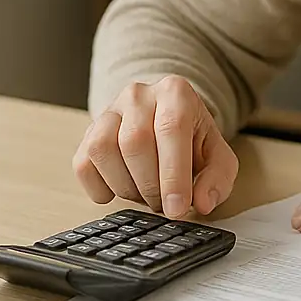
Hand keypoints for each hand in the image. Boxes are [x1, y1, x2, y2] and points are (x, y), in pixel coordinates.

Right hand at [74, 76, 238, 219]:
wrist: (167, 123)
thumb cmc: (192, 141)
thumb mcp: (217, 157)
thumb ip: (217, 179)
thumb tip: (204, 202)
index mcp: (176, 92)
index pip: (172, 129)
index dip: (173, 174)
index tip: (176, 208)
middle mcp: (139, 94)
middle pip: (135, 142)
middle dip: (150, 185)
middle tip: (163, 203)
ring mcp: (109, 111)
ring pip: (104, 150)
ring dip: (125, 186)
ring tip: (143, 193)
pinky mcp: (88, 132)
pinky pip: (83, 163)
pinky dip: (98, 187)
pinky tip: (119, 190)